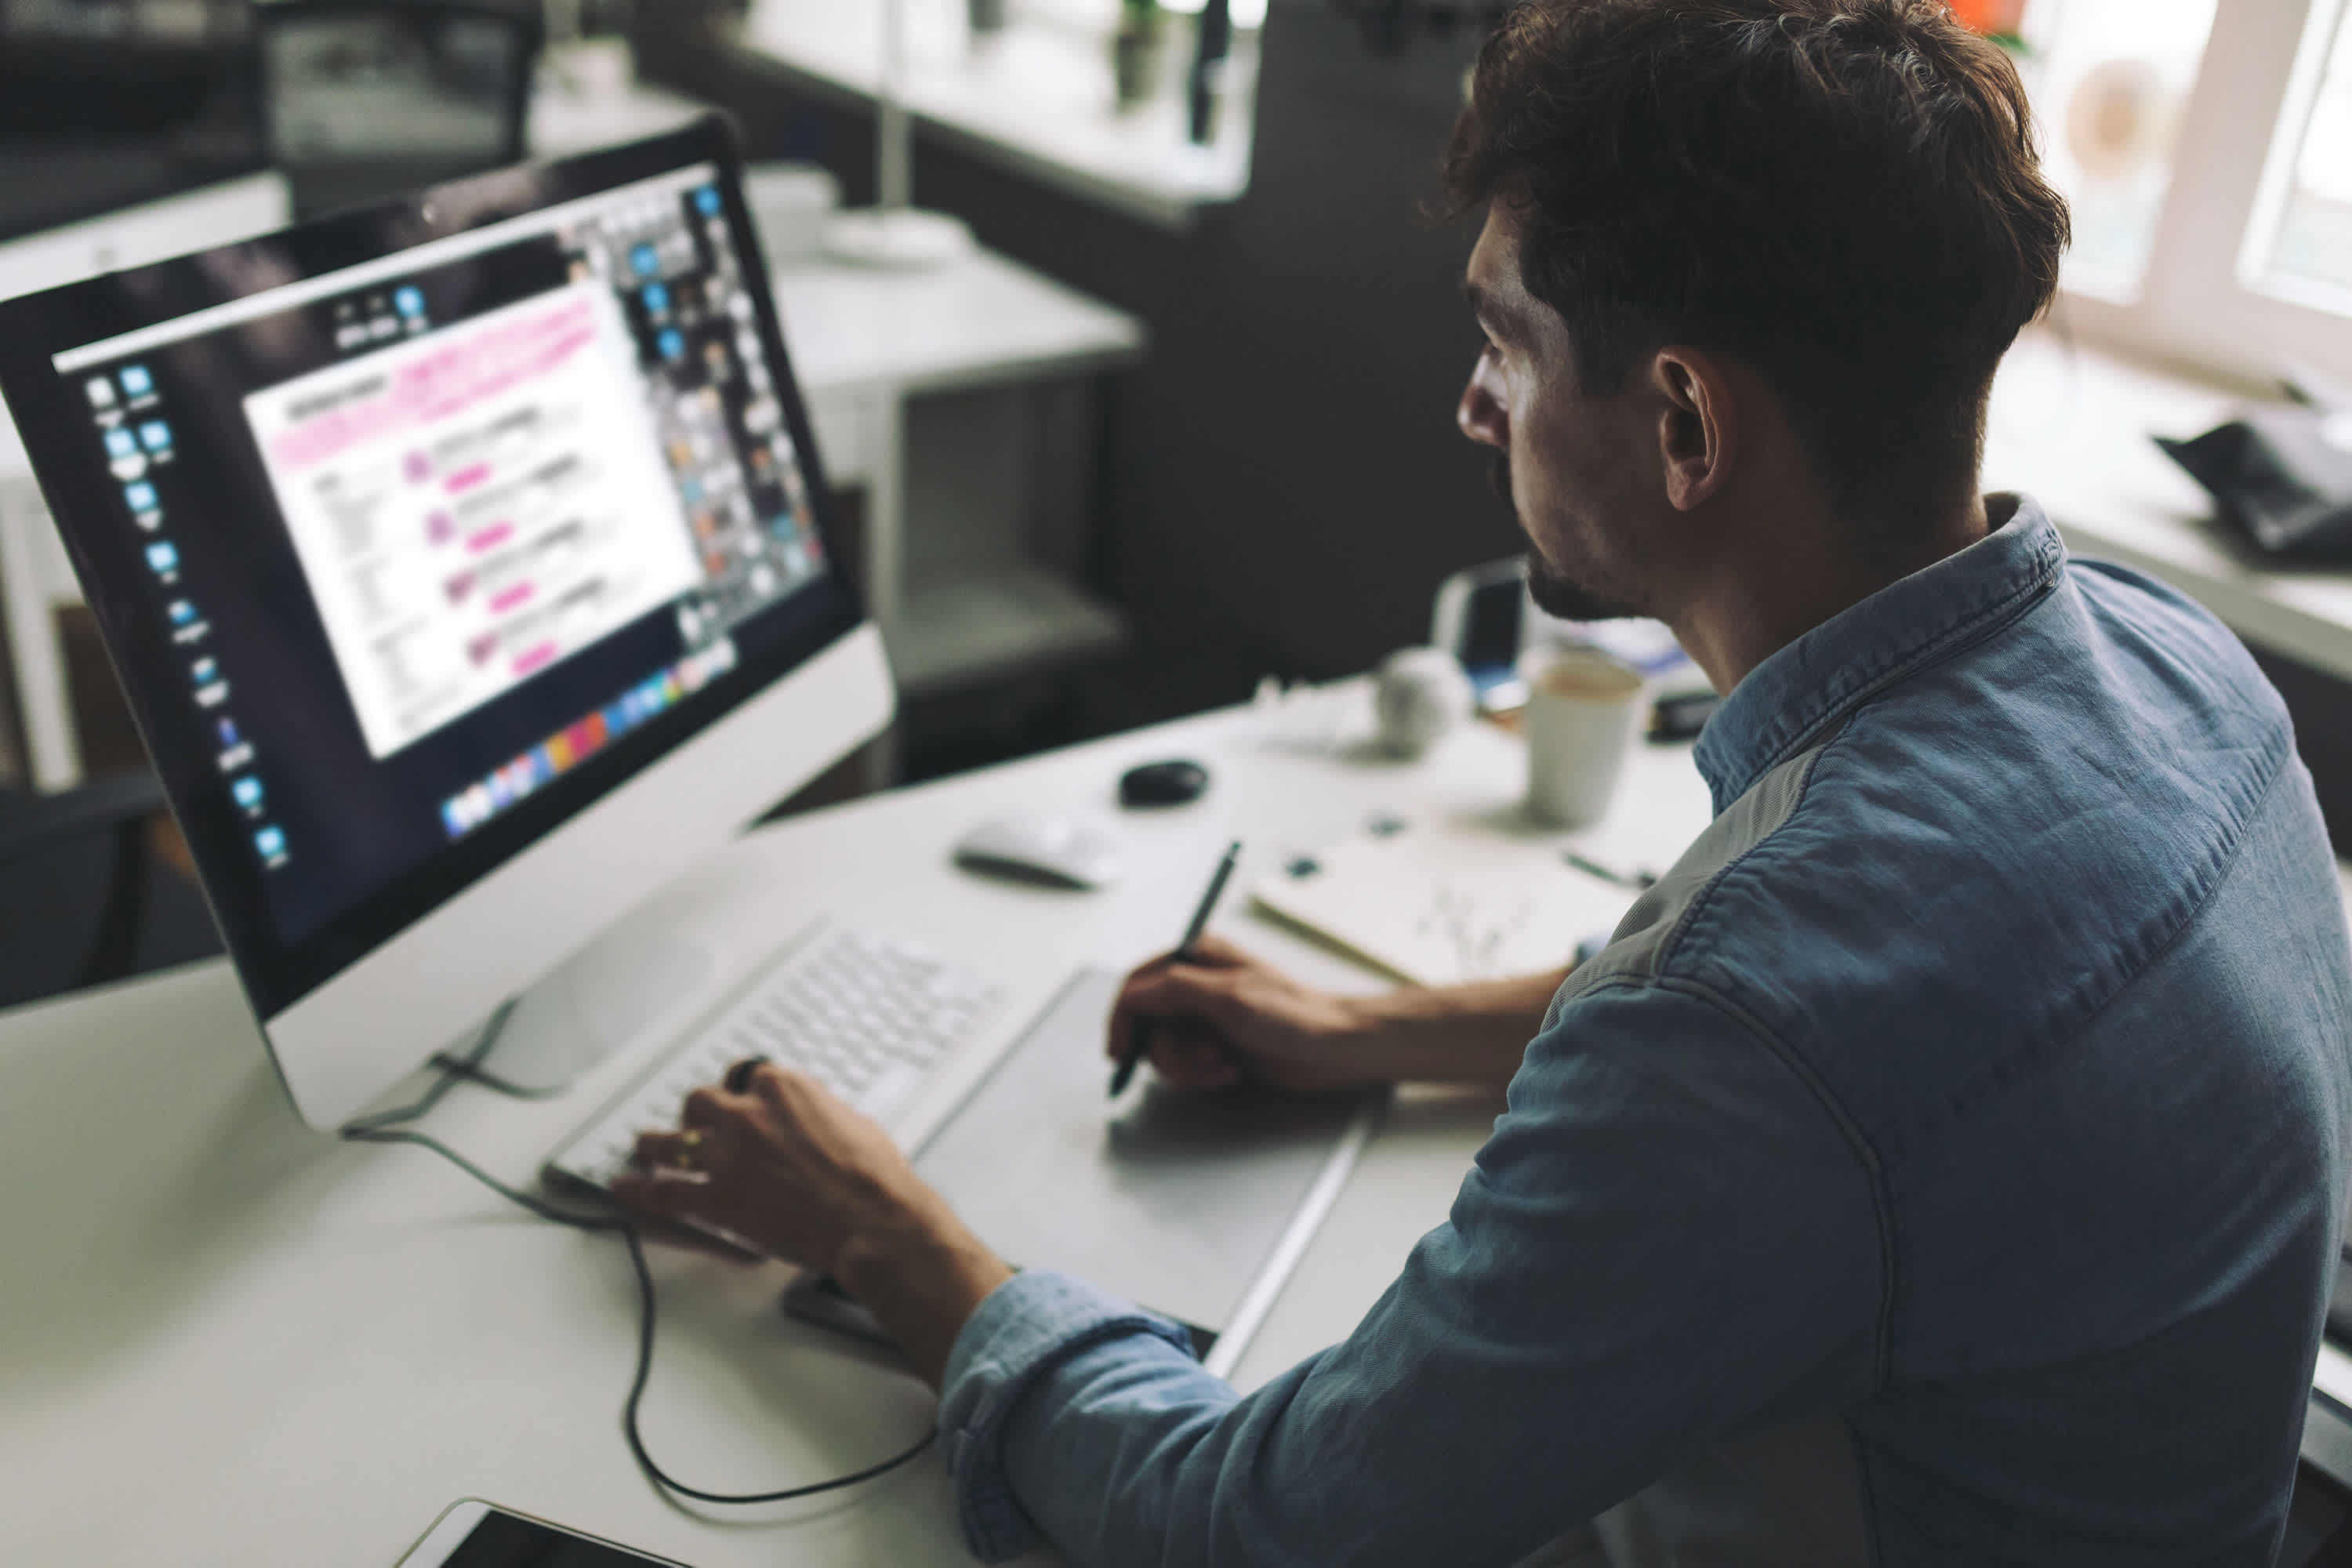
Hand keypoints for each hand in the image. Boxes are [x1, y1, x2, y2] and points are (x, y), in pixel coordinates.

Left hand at [610, 1062, 1011, 1385]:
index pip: (744, 1075)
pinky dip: (639, 1190)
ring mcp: (727, 1155)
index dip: (739, 1092)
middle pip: (700, 1101)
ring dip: (654, 1144)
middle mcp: (748, 1112)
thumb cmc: (874, 1176)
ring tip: (644, 1150)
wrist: (873, 1219)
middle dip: (696, 1115)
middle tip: (696, 1128)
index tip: (738, 1102)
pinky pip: (663, 1190)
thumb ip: (816, 1112)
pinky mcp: (716, 1198)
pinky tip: (626, 1188)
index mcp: (783, 1087)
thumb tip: (809, 1119)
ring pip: (671, 1139)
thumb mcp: (850, 1121)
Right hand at [1108, 934, 1378, 1090]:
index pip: (1137, 984)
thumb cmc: (1295, 1014)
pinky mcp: (1213, 1045)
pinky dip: (1201, 1075)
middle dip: (1169, 1050)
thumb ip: (1175, 990)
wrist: (1333, 1048)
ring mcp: (1204, 1017)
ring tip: (1223, 1065)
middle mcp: (1195, 984)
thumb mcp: (1230, 997)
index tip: (1119, 1052)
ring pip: (1163, 1050)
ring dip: (1188, 1066)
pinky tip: (1230, 1072)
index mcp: (1196, 957)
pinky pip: (1184, 1066)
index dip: (1122, 1019)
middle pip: (1146, 1023)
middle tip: (1201, 1059)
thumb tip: (1132, 993)